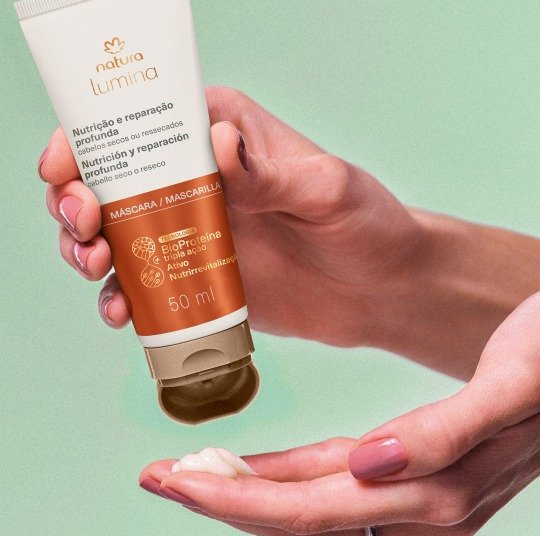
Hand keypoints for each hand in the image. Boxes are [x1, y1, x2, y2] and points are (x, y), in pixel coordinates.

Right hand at [40, 87, 420, 347]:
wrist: (379, 290)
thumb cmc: (366, 226)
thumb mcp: (328, 190)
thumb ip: (272, 171)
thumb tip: (217, 145)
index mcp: (224, 136)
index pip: (143, 125)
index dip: (90, 142)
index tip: (67, 170)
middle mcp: (201, 181)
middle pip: (114, 181)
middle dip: (79, 201)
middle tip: (86, 227)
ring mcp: (197, 233)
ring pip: (118, 236)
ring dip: (87, 249)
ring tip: (95, 267)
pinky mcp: (201, 279)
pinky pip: (147, 287)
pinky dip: (122, 299)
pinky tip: (122, 312)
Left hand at [139, 286, 539, 535]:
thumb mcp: (512, 384)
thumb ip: (444, 433)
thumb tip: (371, 465)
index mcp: (439, 489)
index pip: (312, 505)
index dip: (237, 494)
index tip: (175, 477)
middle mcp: (423, 507)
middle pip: (299, 515)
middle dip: (223, 497)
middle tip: (158, 476)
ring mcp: (420, 498)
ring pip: (312, 507)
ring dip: (247, 492)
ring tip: (191, 471)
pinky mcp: (419, 475)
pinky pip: (337, 488)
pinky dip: (287, 479)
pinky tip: (256, 467)